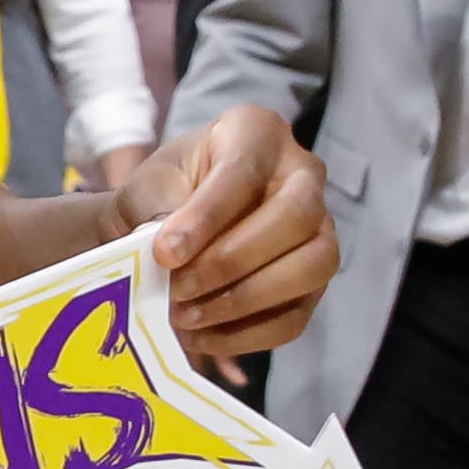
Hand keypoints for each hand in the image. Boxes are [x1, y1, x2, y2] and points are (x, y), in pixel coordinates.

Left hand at [118, 104, 337, 367]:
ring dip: (246, 300)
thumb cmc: (164, 192)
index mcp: (258, 133)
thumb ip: (160, 210)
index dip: (206, 218)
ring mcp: (319, 228)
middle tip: (177, 289)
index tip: (164, 253)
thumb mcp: (149, 187)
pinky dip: (248, 334)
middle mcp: (303, 175)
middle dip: (232, 261)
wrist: (169, 224)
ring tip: (186, 316)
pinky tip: (201, 336)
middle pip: (295, 216)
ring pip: (313, 266)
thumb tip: (172, 253)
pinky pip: (298, 314)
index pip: (243, 173)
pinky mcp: (313, 281)